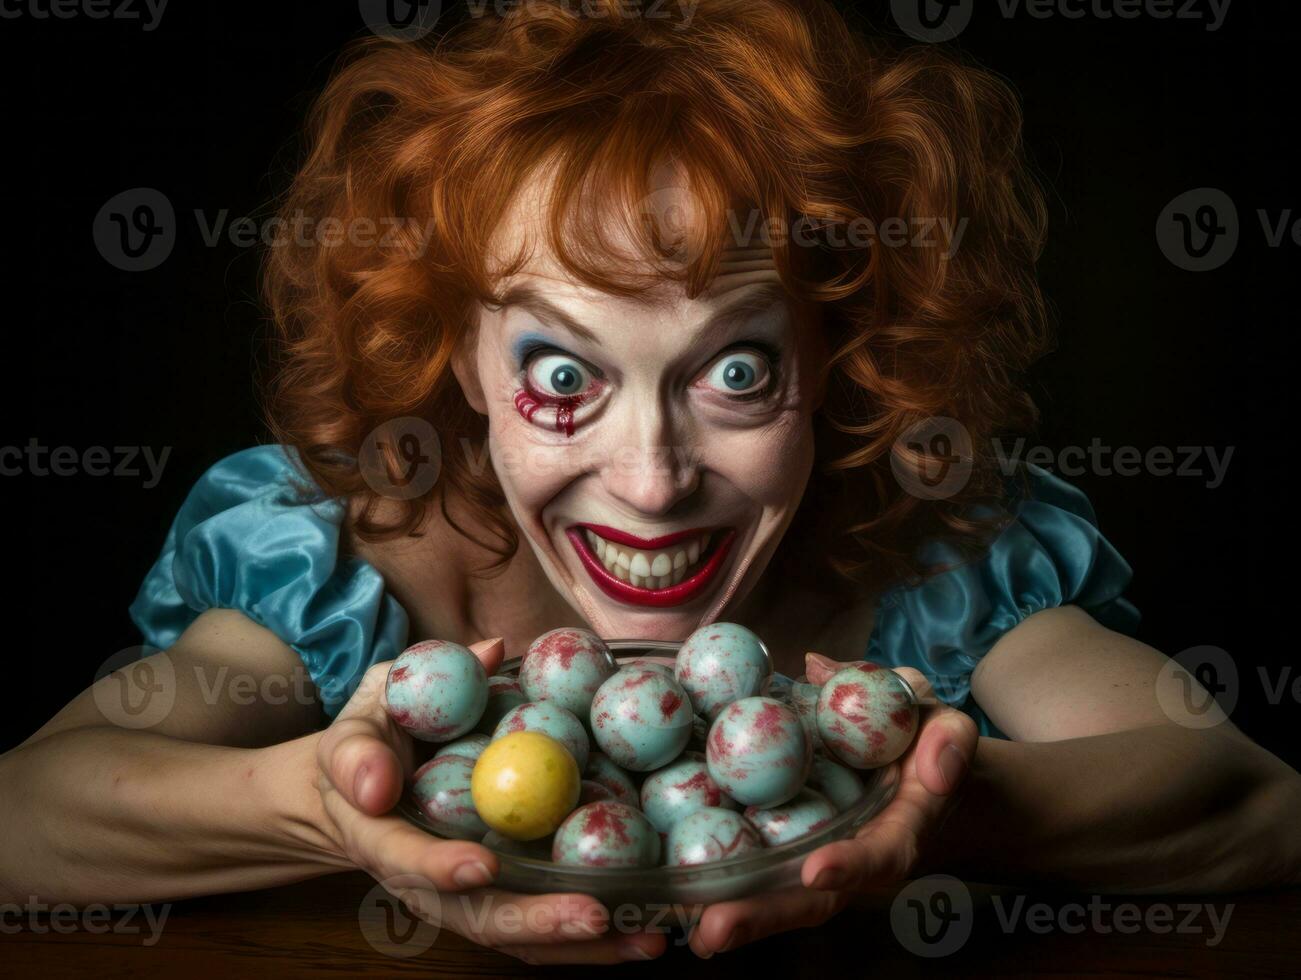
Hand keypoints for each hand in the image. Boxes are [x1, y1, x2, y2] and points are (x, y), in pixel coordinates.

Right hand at [316, 638, 664, 963]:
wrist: (361, 788)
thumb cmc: (368, 740)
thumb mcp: (364, 712)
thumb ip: (400, 701)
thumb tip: (479, 659)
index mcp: (382, 836)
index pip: (407, 858)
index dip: (442, 867)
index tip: (482, 865)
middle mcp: (426, 881)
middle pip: (479, 916)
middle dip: (536, 922)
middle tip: (592, 915)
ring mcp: (467, 894)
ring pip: (519, 932)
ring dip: (580, 943)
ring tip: (645, 940)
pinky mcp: (501, 891)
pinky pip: (543, 916)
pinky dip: (591, 935)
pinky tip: (646, 932)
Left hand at [687, 653, 977, 957]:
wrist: (914, 759)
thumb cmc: (927, 738)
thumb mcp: (948, 724)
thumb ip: (947, 739)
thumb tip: (931, 758)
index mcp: (898, 832)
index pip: (880, 857)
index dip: (851, 867)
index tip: (819, 869)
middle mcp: (850, 857)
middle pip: (809, 898)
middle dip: (763, 917)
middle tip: (715, 930)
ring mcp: (813, 854)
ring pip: (771, 892)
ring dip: (728, 911)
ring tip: (677, 923)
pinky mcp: (781, 840)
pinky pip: (748, 860)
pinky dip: (712, 876)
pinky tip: (663, 884)